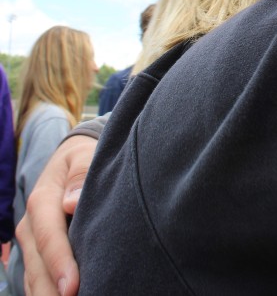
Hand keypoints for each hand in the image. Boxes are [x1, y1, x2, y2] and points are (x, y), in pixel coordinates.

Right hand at [17, 135, 97, 295]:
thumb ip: (80, 175)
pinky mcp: (37, 252)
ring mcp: (31, 242)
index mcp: (42, 201)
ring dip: (49, 295)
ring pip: (35, 278)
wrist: (69, 159)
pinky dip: (48, 292)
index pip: (49, 237)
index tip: (73, 288)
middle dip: (53, 292)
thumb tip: (72, 201)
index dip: (60, 265)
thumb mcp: (83, 157)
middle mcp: (31, 226)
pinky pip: (38, 279)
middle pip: (38, 267)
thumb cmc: (82, 158)